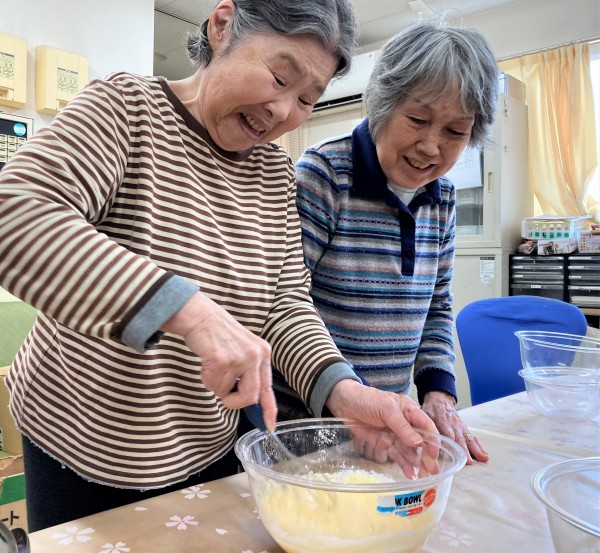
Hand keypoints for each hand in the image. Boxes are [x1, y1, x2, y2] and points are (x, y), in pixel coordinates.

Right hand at [162, 291, 277, 429]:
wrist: (200, 316)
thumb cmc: (218, 335)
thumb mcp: (242, 350)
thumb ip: (248, 372)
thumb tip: (250, 401)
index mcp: (263, 353)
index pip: (268, 388)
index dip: (269, 409)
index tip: (270, 425)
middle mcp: (256, 355)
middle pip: (250, 397)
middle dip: (235, 401)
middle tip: (225, 394)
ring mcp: (240, 358)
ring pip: (227, 393)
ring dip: (216, 385)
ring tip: (213, 365)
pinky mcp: (222, 361)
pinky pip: (214, 386)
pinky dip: (206, 379)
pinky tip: (206, 362)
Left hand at [325, 380, 439, 475]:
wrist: (344, 403)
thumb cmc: (367, 399)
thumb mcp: (386, 409)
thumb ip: (402, 425)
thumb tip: (418, 442)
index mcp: (409, 410)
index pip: (426, 426)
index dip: (433, 440)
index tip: (435, 455)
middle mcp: (405, 423)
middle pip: (420, 441)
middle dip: (427, 455)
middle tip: (432, 471)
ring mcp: (395, 434)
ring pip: (410, 450)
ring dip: (417, 463)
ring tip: (423, 477)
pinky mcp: (384, 442)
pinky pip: (397, 454)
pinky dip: (404, 464)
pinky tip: (410, 474)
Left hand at [421, 391, 488, 463]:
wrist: (439, 400)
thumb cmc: (429, 410)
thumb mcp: (423, 414)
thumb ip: (423, 426)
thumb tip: (419, 440)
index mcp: (441, 419)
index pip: (445, 432)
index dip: (448, 442)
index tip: (449, 454)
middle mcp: (453, 423)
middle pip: (459, 437)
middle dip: (464, 449)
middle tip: (468, 461)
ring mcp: (460, 426)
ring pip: (468, 438)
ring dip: (475, 449)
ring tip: (482, 459)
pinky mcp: (464, 428)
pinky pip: (473, 437)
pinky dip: (479, 446)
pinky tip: (484, 455)